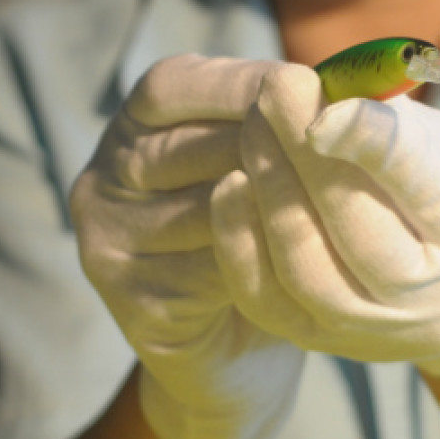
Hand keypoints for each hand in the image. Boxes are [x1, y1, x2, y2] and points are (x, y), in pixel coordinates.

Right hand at [70, 55, 304, 438]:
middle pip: (186, 148)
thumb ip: (279, 125)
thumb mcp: (268, 168)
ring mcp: (107, 244)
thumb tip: (335, 87)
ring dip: (272, 207)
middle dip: (267, 145)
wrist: (241, 354)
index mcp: (132, 130)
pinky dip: (261, 263)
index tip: (306, 88)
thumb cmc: (265, 239)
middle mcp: (103, 181)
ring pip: (203, 210)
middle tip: (336, 148)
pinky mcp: (130, 303)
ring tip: (332, 208)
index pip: (169, 87)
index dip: (237, 84)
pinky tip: (302, 263)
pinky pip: (208, 271)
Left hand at [212, 65, 439, 374]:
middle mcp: (429, 299)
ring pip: (305, 268)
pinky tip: (232, 182)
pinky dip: (238, 237)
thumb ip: (404, 129)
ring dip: (270, 187)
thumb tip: (332, 94)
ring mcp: (372, 329)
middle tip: (278, 88)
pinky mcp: (320, 340)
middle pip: (357, 230)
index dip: (373, 144)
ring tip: (255, 125)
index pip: (426, 190)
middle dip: (306, 153)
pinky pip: (263, 296)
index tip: (329, 104)